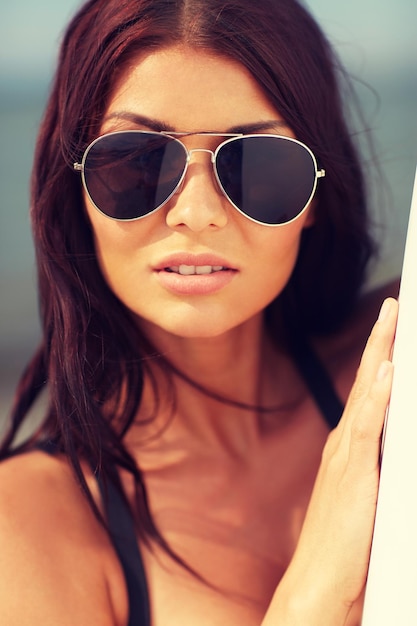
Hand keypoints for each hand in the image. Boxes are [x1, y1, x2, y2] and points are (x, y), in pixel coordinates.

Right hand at [264, 297, 397, 625]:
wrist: (319, 581)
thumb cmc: (343, 544)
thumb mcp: (364, 496)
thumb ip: (373, 464)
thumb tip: (393, 440)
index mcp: (350, 446)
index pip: (370, 391)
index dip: (381, 357)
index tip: (393, 328)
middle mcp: (346, 442)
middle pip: (368, 381)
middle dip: (382, 341)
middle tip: (393, 306)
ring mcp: (347, 453)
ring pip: (368, 394)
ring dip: (381, 355)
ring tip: (393, 320)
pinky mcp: (353, 471)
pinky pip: (366, 425)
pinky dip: (375, 395)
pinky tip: (386, 371)